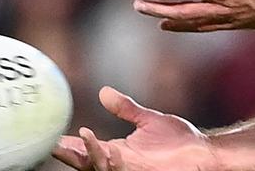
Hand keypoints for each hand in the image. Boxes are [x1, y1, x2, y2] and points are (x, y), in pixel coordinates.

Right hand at [51, 87, 218, 170]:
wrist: (202, 150)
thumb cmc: (178, 138)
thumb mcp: (147, 119)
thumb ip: (125, 108)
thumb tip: (103, 92)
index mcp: (119, 151)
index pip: (88, 150)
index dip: (70, 145)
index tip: (52, 136)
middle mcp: (120, 163)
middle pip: (86, 163)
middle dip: (70, 156)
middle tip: (52, 144)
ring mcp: (130, 170)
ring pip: (100, 167)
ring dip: (90, 153)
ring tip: (84, 134)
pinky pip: (121, 170)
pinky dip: (113, 160)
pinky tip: (109, 148)